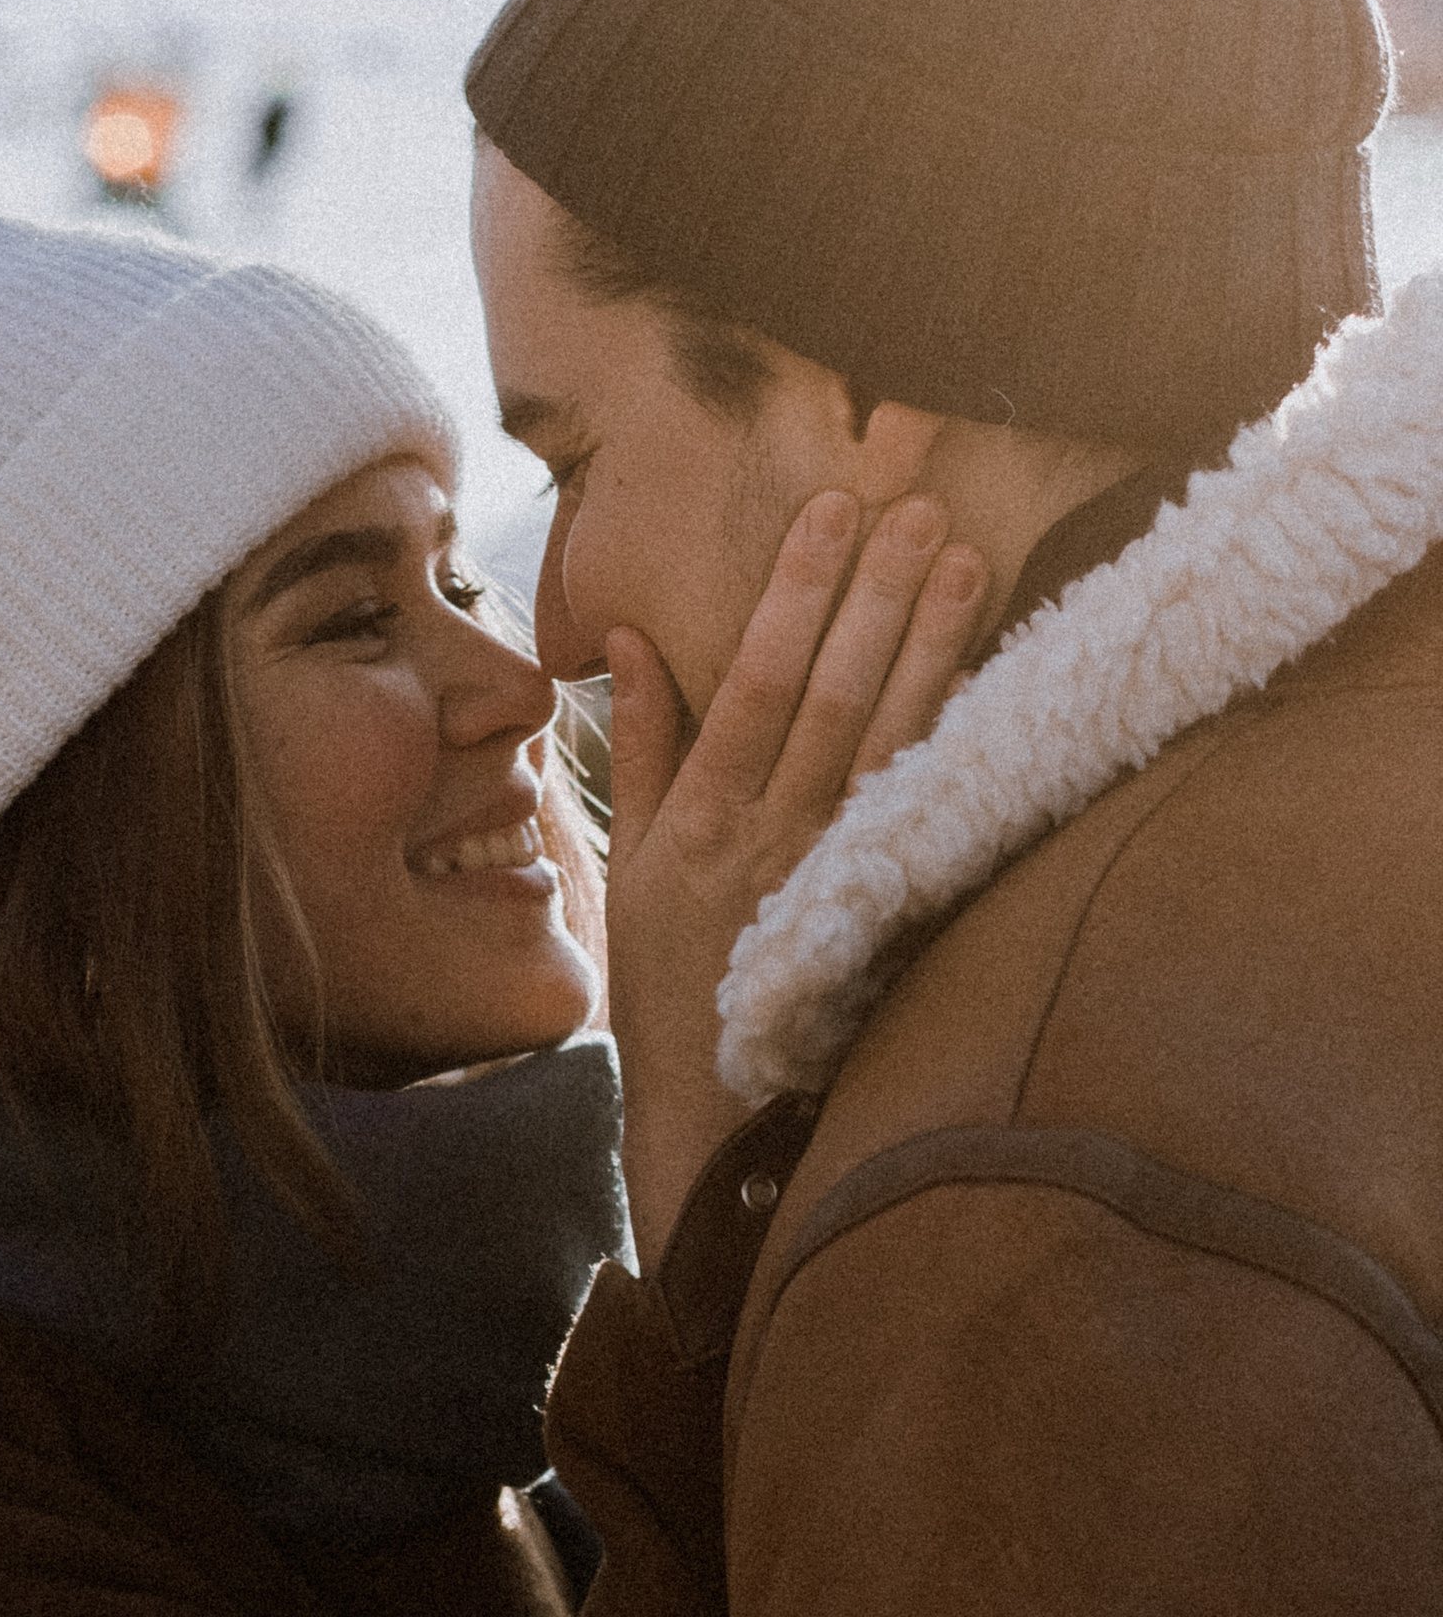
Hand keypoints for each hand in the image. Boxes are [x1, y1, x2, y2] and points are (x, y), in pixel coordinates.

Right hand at [604, 492, 987, 1254]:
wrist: (713, 1109)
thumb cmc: (670, 981)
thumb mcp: (637, 861)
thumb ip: (643, 746)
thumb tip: (632, 640)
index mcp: (703, 818)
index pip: (756, 678)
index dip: (796, 592)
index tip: (830, 513)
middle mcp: (770, 837)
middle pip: (834, 694)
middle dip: (876, 596)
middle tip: (919, 507)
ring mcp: (832, 873)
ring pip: (889, 738)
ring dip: (930, 645)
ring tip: (964, 560)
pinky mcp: (880, 909)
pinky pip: (922, 804)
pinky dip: (952, 735)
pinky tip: (984, 672)